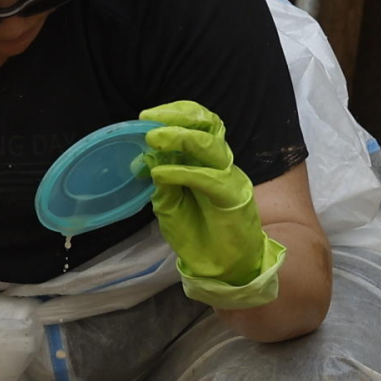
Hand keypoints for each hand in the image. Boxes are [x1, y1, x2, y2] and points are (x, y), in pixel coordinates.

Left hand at [140, 101, 284, 308]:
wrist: (224, 267)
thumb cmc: (198, 234)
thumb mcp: (170, 206)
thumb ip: (162, 183)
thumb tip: (147, 158)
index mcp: (207, 162)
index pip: (201, 125)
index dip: (178, 113)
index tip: (148, 116)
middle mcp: (221, 165)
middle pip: (210, 126)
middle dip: (179, 117)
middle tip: (150, 121)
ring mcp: (230, 179)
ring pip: (212, 147)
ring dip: (181, 138)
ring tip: (153, 138)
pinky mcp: (234, 198)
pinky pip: (209, 179)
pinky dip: (183, 172)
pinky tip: (162, 172)